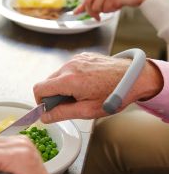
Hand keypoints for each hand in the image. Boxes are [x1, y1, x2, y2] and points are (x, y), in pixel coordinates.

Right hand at [33, 53, 162, 122]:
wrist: (134, 77)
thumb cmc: (114, 94)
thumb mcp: (87, 110)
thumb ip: (62, 113)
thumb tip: (45, 117)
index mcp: (69, 80)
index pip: (39, 89)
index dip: (40, 102)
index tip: (49, 108)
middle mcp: (69, 65)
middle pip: (47, 82)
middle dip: (53, 95)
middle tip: (69, 103)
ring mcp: (76, 59)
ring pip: (57, 75)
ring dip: (63, 86)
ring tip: (80, 93)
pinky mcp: (82, 56)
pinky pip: (68, 68)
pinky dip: (70, 78)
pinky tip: (85, 83)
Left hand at [74, 0, 156, 19]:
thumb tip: (82, 9)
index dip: (82, 7)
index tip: (76, 12)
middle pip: (88, 3)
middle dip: (92, 13)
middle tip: (98, 18)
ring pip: (96, 8)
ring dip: (105, 10)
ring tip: (114, 5)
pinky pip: (105, 9)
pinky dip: (112, 10)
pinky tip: (119, 4)